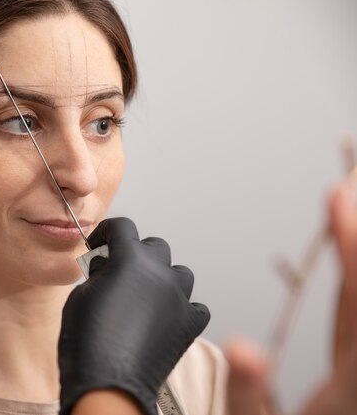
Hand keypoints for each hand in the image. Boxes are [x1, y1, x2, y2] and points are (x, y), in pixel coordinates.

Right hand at [58, 217, 210, 414]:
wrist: (108, 383)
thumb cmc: (88, 341)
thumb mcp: (81, 295)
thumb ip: (98, 273)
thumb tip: (105, 267)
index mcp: (131, 259)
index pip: (122, 227)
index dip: (107, 232)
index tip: (100, 242)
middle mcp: (160, 273)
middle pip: (154, 246)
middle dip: (135, 253)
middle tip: (118, 270)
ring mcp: (179, 298)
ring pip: (178, 272)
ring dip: (161, 277)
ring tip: (143, 294)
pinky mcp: (189, 323)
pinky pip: (193, 304)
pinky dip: (180, 307)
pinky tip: (163, 316)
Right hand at [226, 181, 356, 414]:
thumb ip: (249, 394)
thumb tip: (244, 345)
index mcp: (347, 394)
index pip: (355, 308)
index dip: (350, 248)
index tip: (338, 200)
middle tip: (345, 196)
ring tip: (346, 222)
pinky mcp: (355, 383)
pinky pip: (356, 328)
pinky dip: (356, 291)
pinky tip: (349, 271)